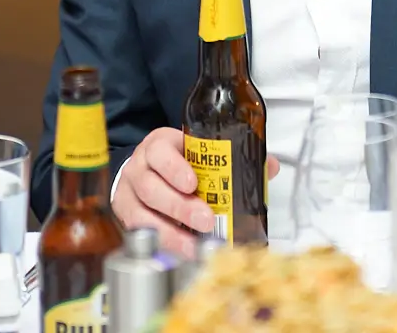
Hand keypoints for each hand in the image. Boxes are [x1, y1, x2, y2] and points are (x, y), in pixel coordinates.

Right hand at [113, 129, 279, 258]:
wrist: (147, 170)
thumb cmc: (177, 161)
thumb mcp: (199, 152)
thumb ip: (232, 158)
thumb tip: (269, 165)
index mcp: (159, 145)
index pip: (160, 152)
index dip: (174, 168)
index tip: (193, 182)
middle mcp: (140, 167)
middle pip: (151, 186)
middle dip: (179, 206)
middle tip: (205, 219)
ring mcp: (129, 192)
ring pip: (142, 212)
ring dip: (171, 230)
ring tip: (195, 243)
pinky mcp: (126, 215)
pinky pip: (139, 232)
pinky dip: (163, 243)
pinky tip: (182, 251)